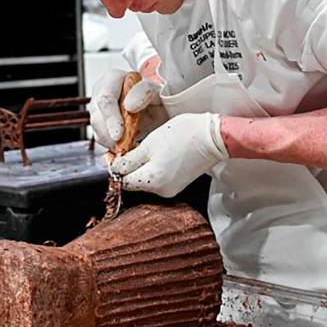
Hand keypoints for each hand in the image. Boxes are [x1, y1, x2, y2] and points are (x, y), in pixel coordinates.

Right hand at [88, 68, 164, 148]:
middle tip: (121, 146)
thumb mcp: (155, 90)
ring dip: (109, 141)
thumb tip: (129, 106)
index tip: (119, 135)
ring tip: (125, 146)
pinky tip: (122, 146)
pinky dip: (110, 145)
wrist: (156, 107)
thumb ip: (144, 92)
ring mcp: (97, 108)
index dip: (111, 118)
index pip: (105, 99)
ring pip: (96, 128)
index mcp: (113, 78)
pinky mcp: (99, 122)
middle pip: (97, 116)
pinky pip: (100, 137)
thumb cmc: (154, 96)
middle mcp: (101, 91)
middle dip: (108, 134)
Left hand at [110, 113, 226, 196]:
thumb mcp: (149, 144)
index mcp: (153, 181)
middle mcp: (162, 191)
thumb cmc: (185, 135)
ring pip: (145, 178)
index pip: (123, 181)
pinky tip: (154, 152)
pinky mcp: (178, 183)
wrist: (214, 136)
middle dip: (127, 166)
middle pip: (134, 181)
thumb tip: (114, 167)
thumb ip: (128, 159)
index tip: (111, 152)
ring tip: (140, 147)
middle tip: (124, 146)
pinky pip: (157, 177)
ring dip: (139, 165)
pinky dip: (152, 166)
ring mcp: (172, 188)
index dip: (114, 166)